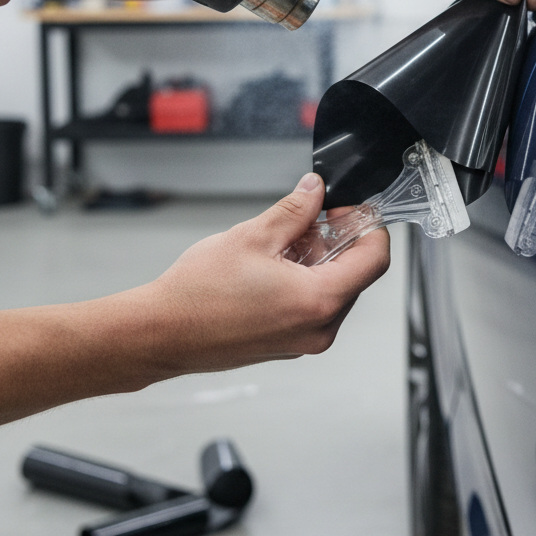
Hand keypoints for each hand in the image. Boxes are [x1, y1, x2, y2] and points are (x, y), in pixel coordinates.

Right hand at [134, 173, 389, 374]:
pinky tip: (273, 264)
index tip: (349, 208)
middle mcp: (318, 329)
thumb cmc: (198, 295)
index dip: (369, 226)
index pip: (374, 260)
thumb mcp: (253, 236)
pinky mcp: (286, 344)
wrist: (161, 333)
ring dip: (318, 260)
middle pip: (355, 275)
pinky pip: (311, 308)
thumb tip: (315, 191)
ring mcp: (302, 341)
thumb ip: (294, 210)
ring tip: (282, 240)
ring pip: (332, 291)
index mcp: (318, 301)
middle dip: (338, 241)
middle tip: (310, 217)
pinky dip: (304, 281)